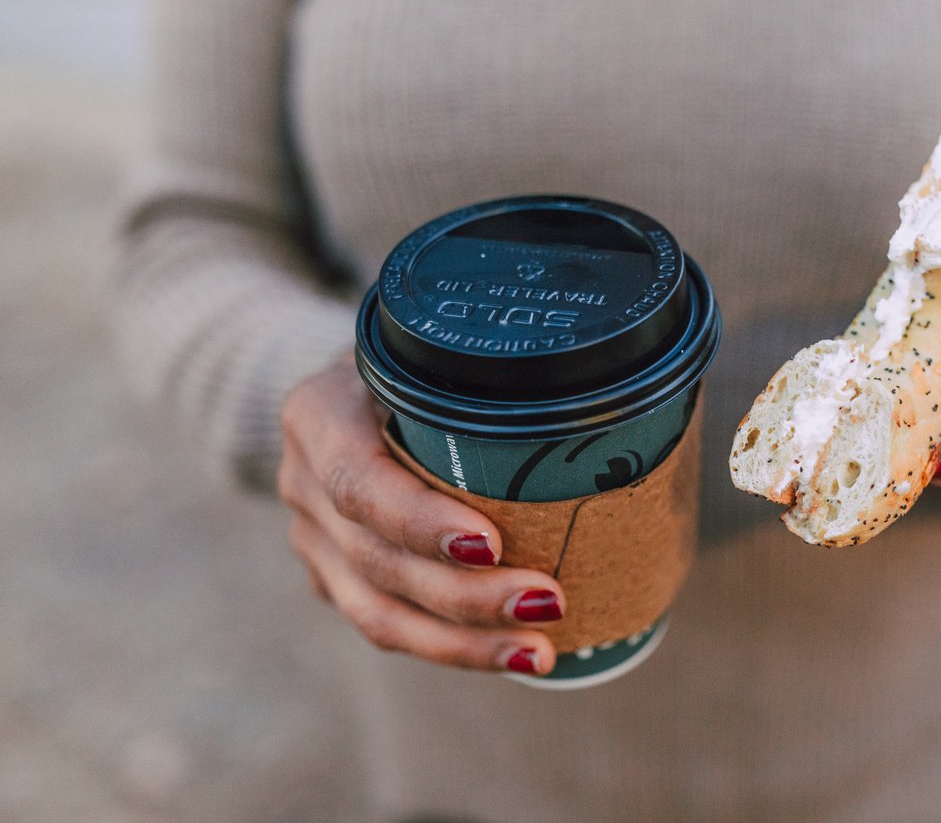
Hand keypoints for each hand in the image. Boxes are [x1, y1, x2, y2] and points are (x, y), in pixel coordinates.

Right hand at [277, 356, 564, 674]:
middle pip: (379, 562)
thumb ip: (481, 369)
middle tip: (549, 603)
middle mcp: (304, 483)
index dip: (421, 523)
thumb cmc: (416, 357)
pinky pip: (388, 626)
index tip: (492, 544)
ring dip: (463, 643)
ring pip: (379, 615)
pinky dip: (452, 646)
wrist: (350, 383)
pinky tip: (511, 652)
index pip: (361, 483)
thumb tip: (582, 400)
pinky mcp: (333, 577)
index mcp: (318, 417)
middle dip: (466, 596)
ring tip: (539, 652)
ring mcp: (313, 540)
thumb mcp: (433, 342)